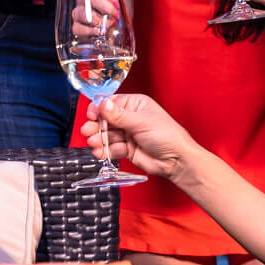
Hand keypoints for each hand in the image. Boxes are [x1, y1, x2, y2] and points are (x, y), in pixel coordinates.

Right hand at [70, 0, 118, 37]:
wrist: (102, 31)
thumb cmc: (107, 13)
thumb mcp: (112, 2)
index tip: (117, 3)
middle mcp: (81, 1)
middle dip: (106, 6)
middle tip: (115, 14)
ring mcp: (77, 14)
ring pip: (82, 13)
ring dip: (97, 18)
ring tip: (106, 24)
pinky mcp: (75, 28)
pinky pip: (77, 28)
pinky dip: (88, 30)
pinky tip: (97, 31)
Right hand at [80, 94, 195, 181]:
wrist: (176, 160)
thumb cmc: (167, 135)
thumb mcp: (141, 122)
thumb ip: (119, 115)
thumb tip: (102, 104)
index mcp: (135, 104)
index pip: (111, 103)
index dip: (99, 109)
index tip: (91, 115)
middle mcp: (129, 118)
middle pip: (105, 120)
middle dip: (96, 126)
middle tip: (88, 131)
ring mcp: (127, 134)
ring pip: (107, 135)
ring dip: (99, 140)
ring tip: (94, 144)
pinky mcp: (126, 149)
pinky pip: (111, 148)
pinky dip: (104, 151)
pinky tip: (100, 153)